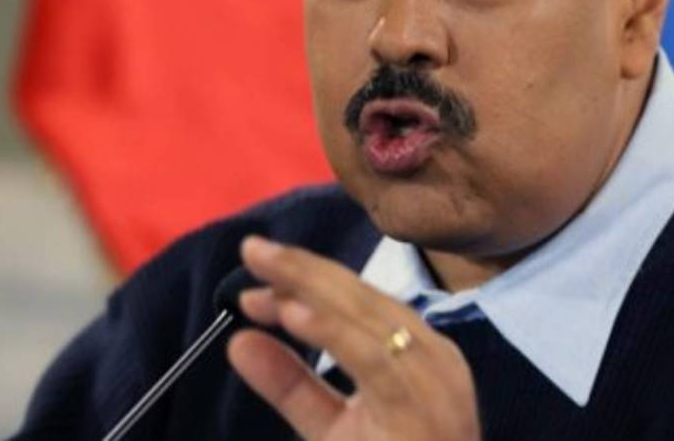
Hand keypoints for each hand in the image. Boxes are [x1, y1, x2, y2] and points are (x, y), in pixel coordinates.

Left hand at [227, 236, 479, 440]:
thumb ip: (290, 384)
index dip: (305, 281)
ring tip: (267, 273)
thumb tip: (238, 340)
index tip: (253, 278)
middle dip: (304, 271)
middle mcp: (434, 359)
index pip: (358, 302)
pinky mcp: (424, 409)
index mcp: (418, 354)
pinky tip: (295, 315)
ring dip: (315, 291)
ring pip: (370, 318)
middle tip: (252, 250)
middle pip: (363, 299)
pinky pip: (376, 360)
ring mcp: (434, 383)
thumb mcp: (331, 427)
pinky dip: (334, 333)